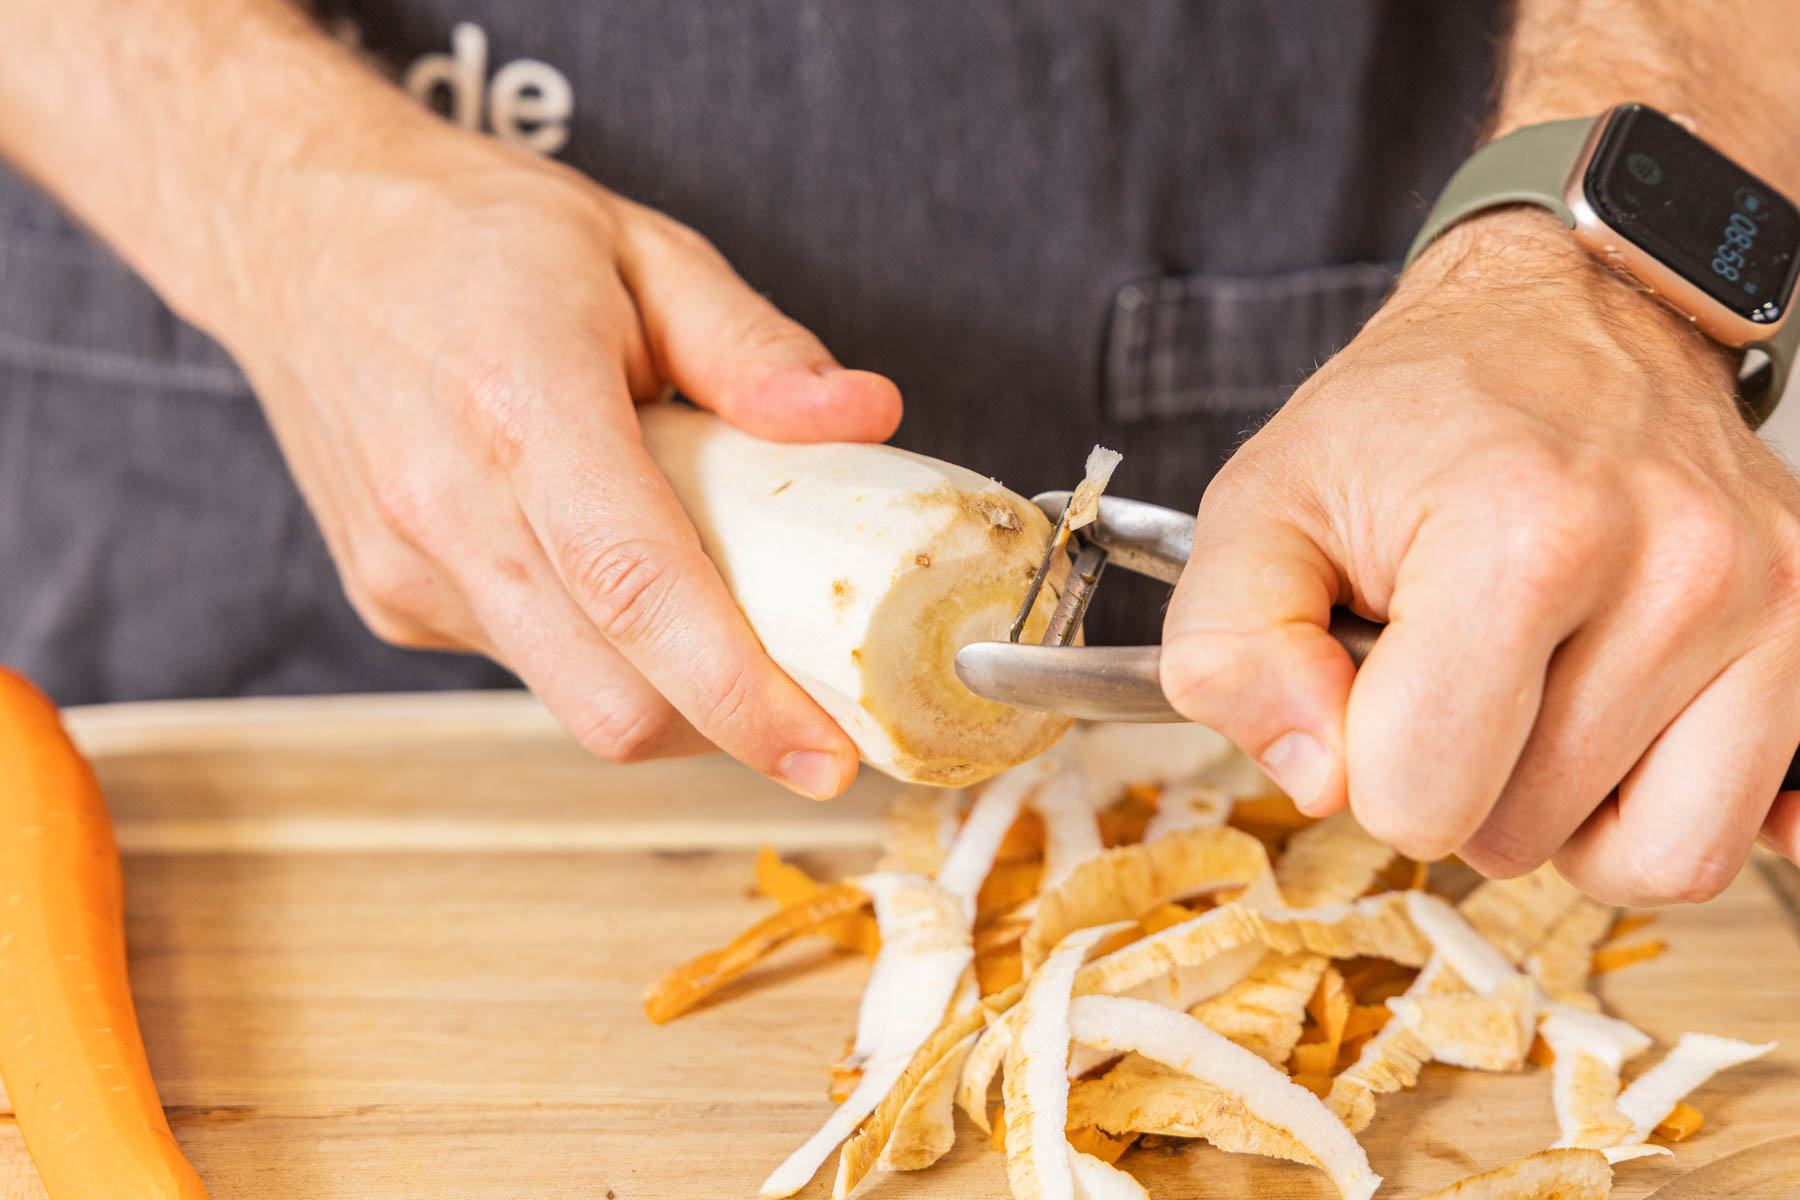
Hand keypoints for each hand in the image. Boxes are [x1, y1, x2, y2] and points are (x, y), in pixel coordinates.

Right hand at [209, 115, 899, 797]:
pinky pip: (529, 667)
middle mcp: (449, 509)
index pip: (640, 594)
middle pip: (613, 698)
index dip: (741, 698)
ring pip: (576, 699)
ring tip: (715, 598)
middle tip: (813, 693)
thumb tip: (867, 418)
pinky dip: (602, 651)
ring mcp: (406, 570)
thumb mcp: (639, 247)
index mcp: (523, 407)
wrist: (294, 232)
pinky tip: (610, 569)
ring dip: (670, 689)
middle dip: (729, 726)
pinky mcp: (392, 602)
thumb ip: (753, 345)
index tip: (826, 758)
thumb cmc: (473, 233)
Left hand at [1162, 208, 1799, 903]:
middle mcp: (1679, 568)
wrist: (1572, 319)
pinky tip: (1633, 734)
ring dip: (1570, 809)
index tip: (1373, 675)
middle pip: (1528, 836)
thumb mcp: (1261, 505)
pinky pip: (1760, 824)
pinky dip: (1678, 806)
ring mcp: (1774, 602)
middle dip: (1462, 780)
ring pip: (1658, 856)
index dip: (1365, 763)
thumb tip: (1318, 779)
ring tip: (1532, 694)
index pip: (1423, 794)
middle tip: (1450, 666)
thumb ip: (1231, 654)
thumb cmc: (1412, 420)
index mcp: (1522, 534)